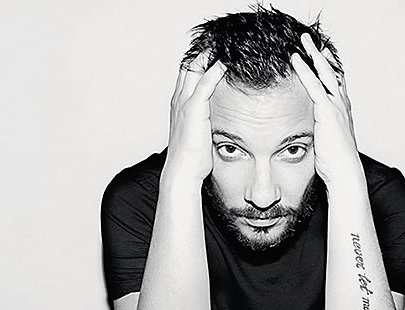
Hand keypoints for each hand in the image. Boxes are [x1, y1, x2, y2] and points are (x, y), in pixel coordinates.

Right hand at [164, 53, 225, 181]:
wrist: (183, 171)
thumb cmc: (192, 160)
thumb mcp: (200, 137)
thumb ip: (207, 124)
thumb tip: (219, 126)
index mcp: (180, 106)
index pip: (188, 76)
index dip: (199, 63)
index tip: (214, 54)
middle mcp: (179, 101)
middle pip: (189, 66)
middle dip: (203, 53)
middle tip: (220, 44)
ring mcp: (185, 104)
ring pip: (195, 69)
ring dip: (208, 55)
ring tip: (224, 46)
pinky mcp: (194, 109)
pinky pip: (204, 83)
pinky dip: (214, 70)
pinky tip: (225, 62)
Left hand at [291, 33, 360, 185]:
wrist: (344, 172)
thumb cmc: (335, 165)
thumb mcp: (327, 146)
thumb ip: (320, 136)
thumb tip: (312, 139)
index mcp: (341, 113)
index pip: (335, 86)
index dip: (329, 70)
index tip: (323, 58)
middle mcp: (341, 106)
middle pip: (332, 73)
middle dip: (321, 56)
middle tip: (313, 41)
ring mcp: (335, 106)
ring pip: (324, 73)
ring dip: (313, 55)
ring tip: (303, 40)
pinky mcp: (326, 111)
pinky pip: (314, 85)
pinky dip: (304, 70)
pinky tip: (295, 59)